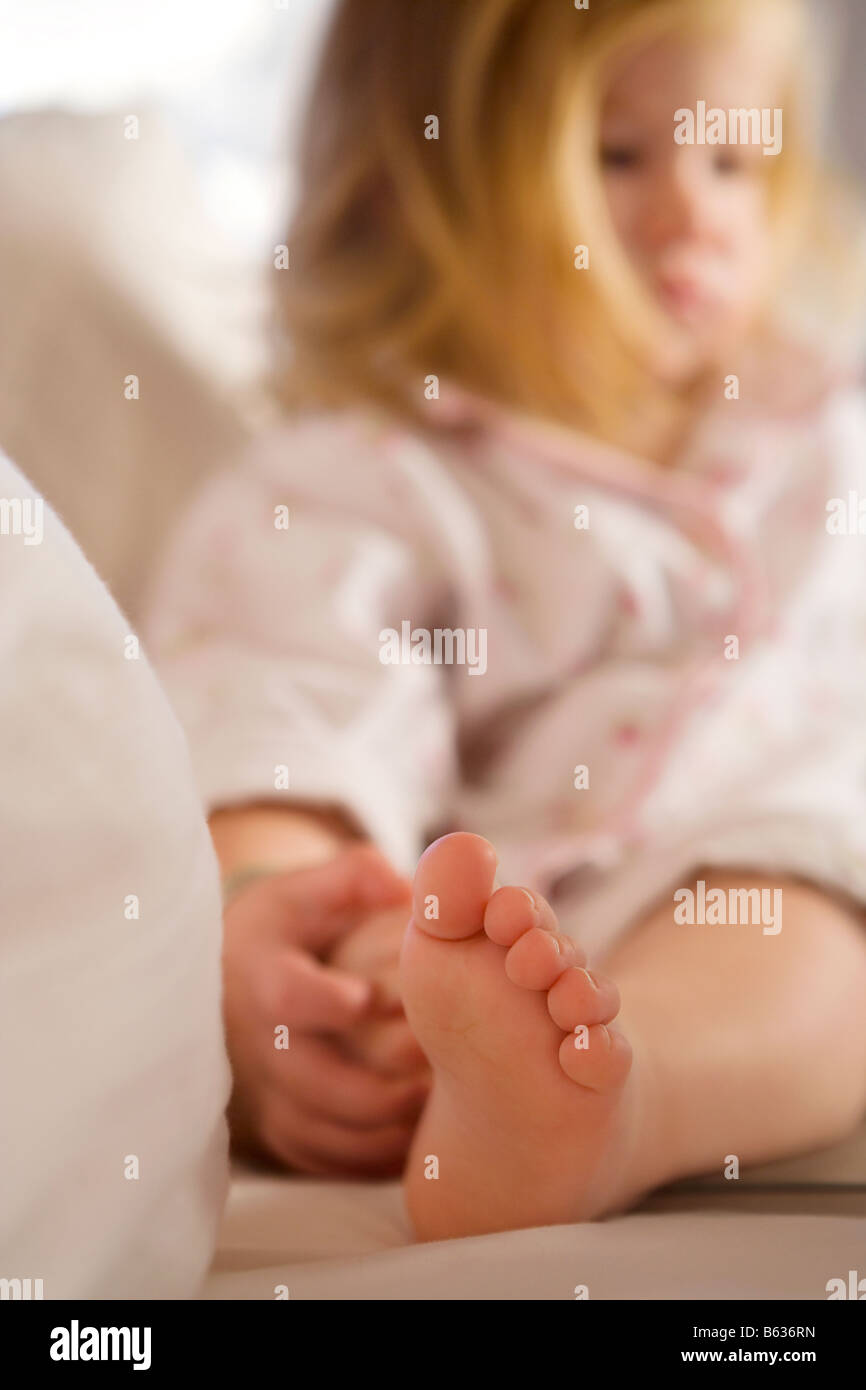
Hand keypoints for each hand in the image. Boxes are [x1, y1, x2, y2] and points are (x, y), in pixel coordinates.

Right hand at [222, 845, 426, 1175]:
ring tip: (436, 1105)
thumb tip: (399, 884)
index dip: (325, 1002)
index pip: (284, 997)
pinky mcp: (281, 1126)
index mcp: (262, 974)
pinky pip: (323, 1158)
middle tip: (433, 1067)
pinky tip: (416, 1139)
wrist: (236, 975)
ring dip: (379, 1126)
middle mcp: (255, 1041)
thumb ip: (355, 877)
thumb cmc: (290, 926)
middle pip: (307, 1081)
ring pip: (319, 1130)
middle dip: (372, 1083)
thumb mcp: (310, 888)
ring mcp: (266, 1090)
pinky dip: (369, 1158)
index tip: (370, 997)